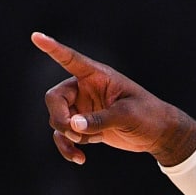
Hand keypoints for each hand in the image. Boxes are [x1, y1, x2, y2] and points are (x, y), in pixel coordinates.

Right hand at [31, 33, 195, 165]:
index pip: (71, 60)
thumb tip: (73, 126)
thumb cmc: (149, 116)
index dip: (53, 48)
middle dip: (59, 116)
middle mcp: (85, 89)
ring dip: (66, 135)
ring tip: (83, 146)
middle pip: (55, 98)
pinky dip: (67, 146)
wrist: (159, 135)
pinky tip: (79, 158)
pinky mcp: (85, 126)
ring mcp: (83, 108)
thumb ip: (100, 120)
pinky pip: (65, 135)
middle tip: (72, 132)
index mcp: (97, 76)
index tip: (36, 36)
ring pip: (57, 119)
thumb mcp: (127, 115)